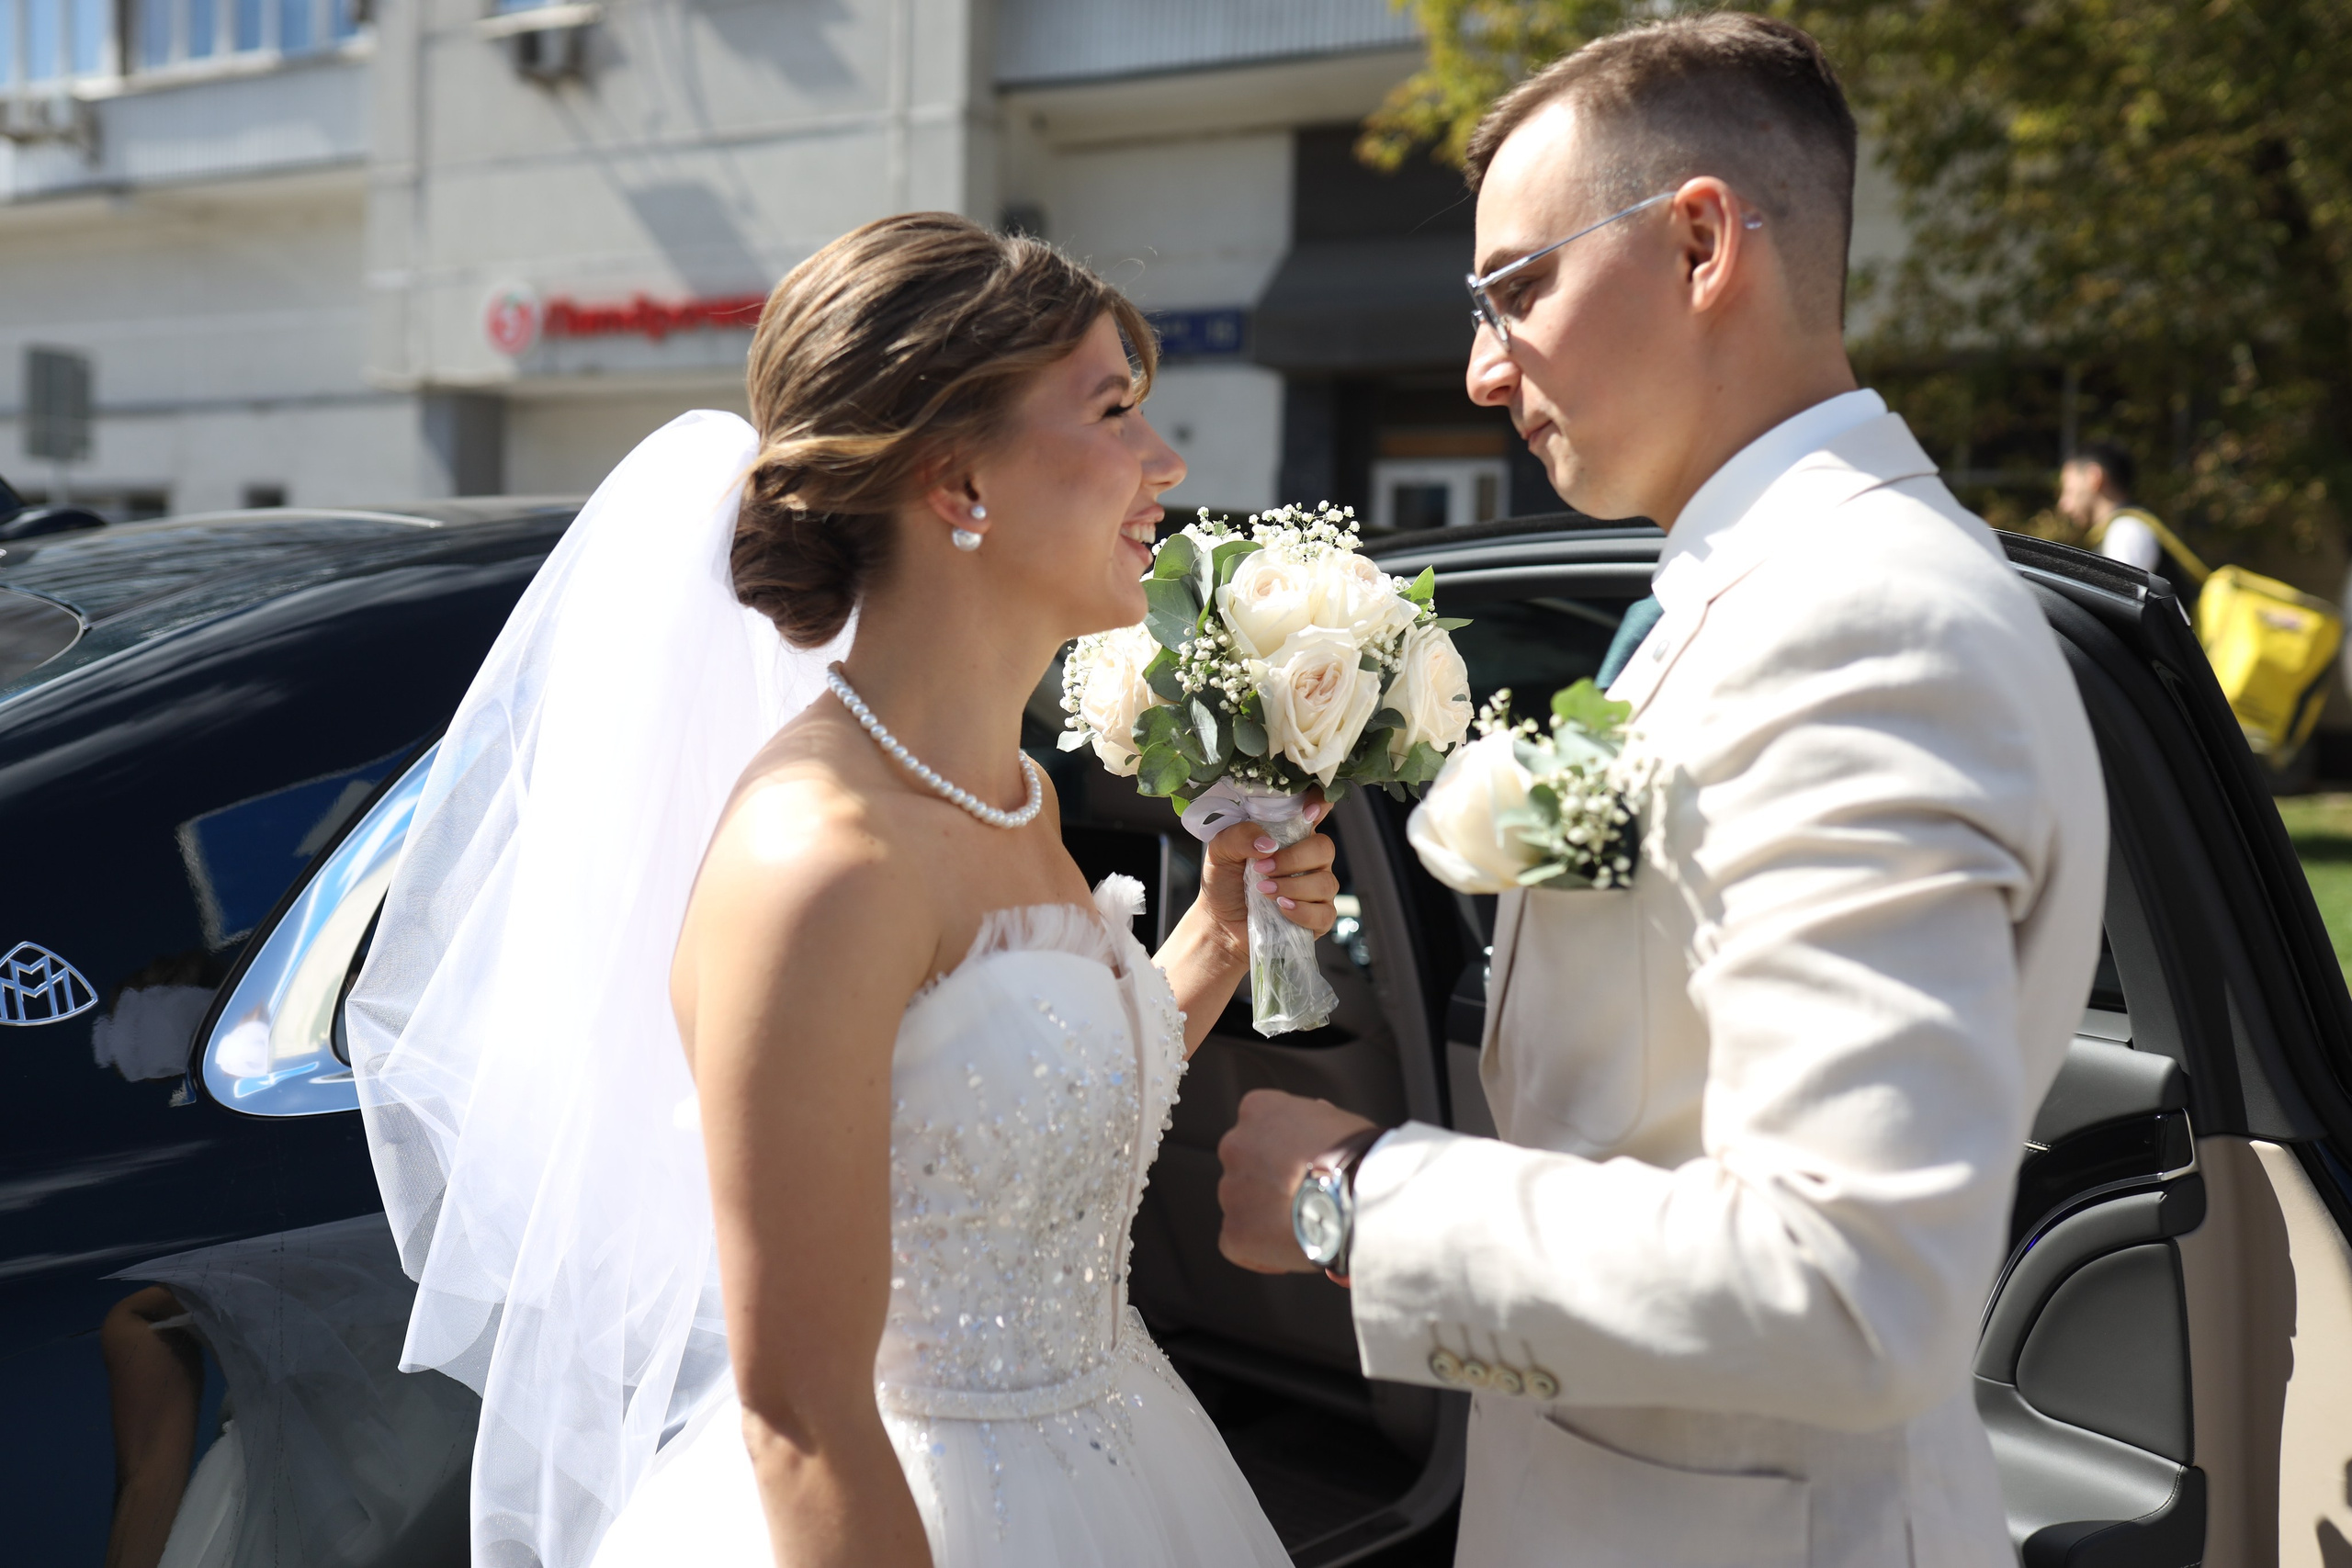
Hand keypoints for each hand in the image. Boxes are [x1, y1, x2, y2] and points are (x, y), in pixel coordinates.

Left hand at [1198, 796, 1339, 959]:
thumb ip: (1240, 836)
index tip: (1307, 812)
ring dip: (1292, 888)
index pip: (1317, 809)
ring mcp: (1317, 888)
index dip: (1319, 803)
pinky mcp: (1318, 917)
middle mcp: (1309, 858)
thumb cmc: (1225, 882)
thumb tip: (1269, 844)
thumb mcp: (1220, 852)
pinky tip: (1281, 909)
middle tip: (1263, 870)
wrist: (1221, 923)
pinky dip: (1301, 912)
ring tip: (1263, 892)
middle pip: (1324, 848)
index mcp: (1290, 834)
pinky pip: (1325, 913)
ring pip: (1325, 883)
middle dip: (1293, 860)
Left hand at [1215, 1088, 1376, 1274]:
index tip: (1302, 1165)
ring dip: (1265, 1215)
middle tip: (1304, 1197)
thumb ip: (1312, 1121)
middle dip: (1269, 1182)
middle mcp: (1235, 1145)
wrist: (1357, 1192)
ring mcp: (1231, 1190)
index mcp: (1258, 1109)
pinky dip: (1259, 1251)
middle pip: (1246, 1167)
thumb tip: (1315, 1120)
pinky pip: (1238, 1244)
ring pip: (1242, 1205)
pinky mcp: (1235, 1232)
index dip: (1280, 1151)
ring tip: (1305, 1225)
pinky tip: (1291, 1250)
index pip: (1258, 1128)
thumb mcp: (1334, 1120)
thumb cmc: (1355, 1153)